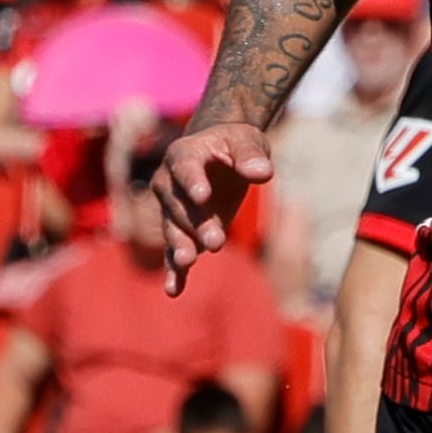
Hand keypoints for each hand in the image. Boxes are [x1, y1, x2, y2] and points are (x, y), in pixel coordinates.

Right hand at [151, 118, 275, 288]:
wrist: (219, 155)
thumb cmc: (235, 144)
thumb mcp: (248, 141)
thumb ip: (251, 155)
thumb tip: (262, 173)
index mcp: (184, 155)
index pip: (186, 168)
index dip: (193, 182)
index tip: (203, 195)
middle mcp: (169, 183)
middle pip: (181, 206)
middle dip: (197, 224)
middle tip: (216, 242)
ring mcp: (171, 210)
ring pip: (174, 231)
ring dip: (180, 248)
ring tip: (188, 263)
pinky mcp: (181, 231)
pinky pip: (173, 253)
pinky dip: (174, 272)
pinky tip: (173, 291)